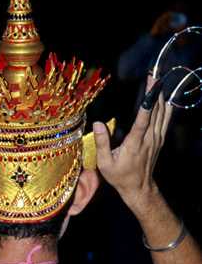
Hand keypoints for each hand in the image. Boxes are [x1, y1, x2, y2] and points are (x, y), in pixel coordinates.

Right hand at [93, 76, 171, 206]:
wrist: (138, 188)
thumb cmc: (119, 177)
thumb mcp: (105, 164)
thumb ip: (101, 143)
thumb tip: (97, 124)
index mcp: (135, 144)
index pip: (143, 120)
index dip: (147, 103)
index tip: (150, 87)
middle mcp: (148, 140)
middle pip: (155, 112)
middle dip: (154, 93)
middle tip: (153, 75)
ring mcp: (156, 140)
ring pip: (162, 115)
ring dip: (160, 97)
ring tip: (158, 82)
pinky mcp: (159, 141)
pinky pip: (165, 121)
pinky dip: (166, 108)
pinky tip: (165, 99)